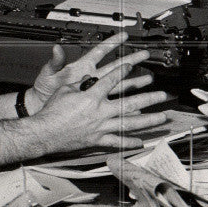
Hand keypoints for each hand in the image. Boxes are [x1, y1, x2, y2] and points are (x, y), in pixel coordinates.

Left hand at [26, 31, 151, 113]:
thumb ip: (55, 62)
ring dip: (133, 82)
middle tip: (145, 54)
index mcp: (82, 66)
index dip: (112, 43)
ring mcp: (94, 90)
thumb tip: (57, 49)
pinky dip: (124, 104)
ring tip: (148, 79)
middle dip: (131, 59)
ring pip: (118, 84)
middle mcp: (91, 76)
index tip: (124, 35)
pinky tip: (136, 105)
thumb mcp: (49, 74)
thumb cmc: (43, 89)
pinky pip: (113, 102)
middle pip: (115, 66)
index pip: (100, 51)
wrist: (40, 107)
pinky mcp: (94, 103)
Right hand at [33, 62, 168, 152]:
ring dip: (148, 120)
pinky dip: (129, 142)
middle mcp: (100, 111)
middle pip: (129, 102)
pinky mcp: (97, 139)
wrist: (44, 132)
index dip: (123, 71)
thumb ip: (82, 82)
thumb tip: (92, 76)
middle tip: (162, 95)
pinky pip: (117, 141)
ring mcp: (100, 126)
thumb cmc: (52, 110)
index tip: (133, 64)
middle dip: (148, 98)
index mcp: (91, 96)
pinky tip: (141, 141)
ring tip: (162, 117)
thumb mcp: (65, 89)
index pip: (112, 80)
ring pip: (129, 123)